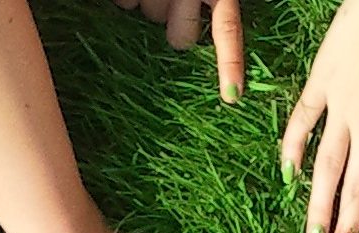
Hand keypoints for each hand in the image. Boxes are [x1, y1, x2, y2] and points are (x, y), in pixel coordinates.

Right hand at [119, 0, 244, 103]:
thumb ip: (215, 11)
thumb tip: (210, 63)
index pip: (227, 30)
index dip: (230, 64)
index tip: (232, 97)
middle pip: (179, 38)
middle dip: (177, 29)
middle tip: (176, 9)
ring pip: (151, 16)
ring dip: (151, 5)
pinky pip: (126, 4)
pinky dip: (126, 0)